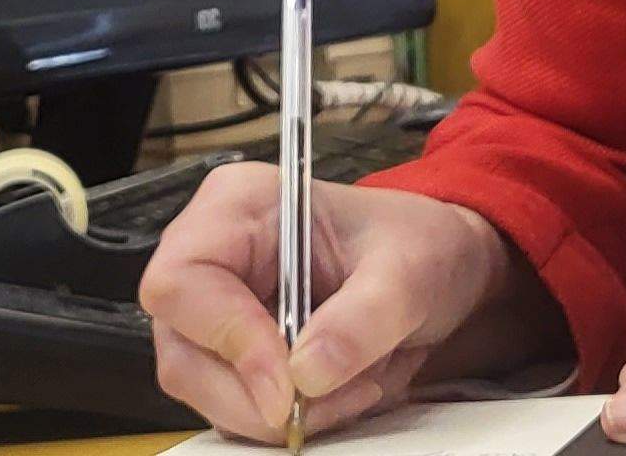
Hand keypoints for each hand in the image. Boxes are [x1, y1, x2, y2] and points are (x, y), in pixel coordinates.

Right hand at [141, 162, 552, 440]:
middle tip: (323, 402)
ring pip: (204, 389)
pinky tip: (336, 395)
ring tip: (348, 391)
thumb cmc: (418, 244)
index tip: (287, 385)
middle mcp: (216, 257)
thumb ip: (362, 318)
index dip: (228, 340)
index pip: (184, 282)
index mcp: (240, 207)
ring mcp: (220, 310)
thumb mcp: (409, 271)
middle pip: (183, 350)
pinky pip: (235, 406)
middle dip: (252, 395)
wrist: (442, 269)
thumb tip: (307, 372)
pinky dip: (284, 418)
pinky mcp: (237, 355)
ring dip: (273, 413)